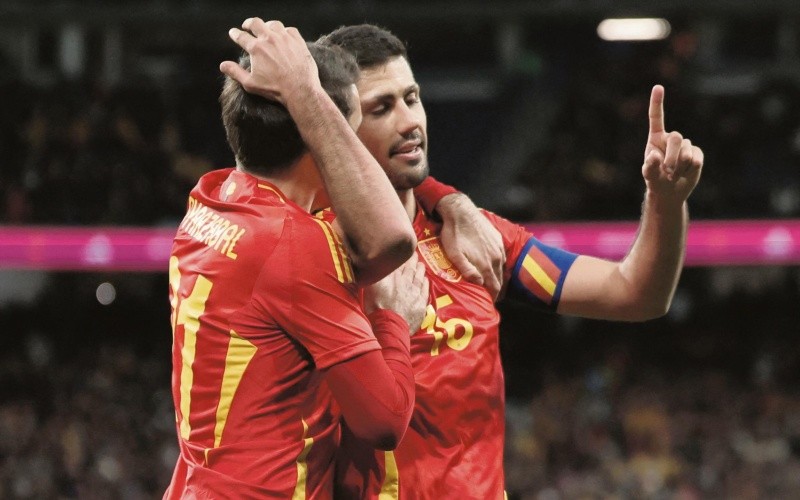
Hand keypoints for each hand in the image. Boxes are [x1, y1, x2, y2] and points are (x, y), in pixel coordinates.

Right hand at [219, 18, 318, 104]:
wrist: (300, 89)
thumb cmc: (275, 88)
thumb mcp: (250, 83)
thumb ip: (235, 72)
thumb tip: (223, 65)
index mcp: (256, 48)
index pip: (241, 36)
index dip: (235, 34)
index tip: (233, 32)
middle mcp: (270, 39)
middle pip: (256, 23)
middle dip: (248, 23)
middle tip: (246, 25)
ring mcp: (285, 38)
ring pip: (273, 24)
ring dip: (267, 25)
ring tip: (265, 29)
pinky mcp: (298, 41)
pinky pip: (290, 30)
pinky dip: (285, 31)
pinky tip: (283, 35)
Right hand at [363, 253, 428, 333]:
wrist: (389, 326)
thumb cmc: (376, 308)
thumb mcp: (370, 287)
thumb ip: (376, 274)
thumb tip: (375, 263)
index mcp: (393, 277)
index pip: (399, 263)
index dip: (403, 256)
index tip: (405, 251)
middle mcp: (405, 282)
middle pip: (410, 268)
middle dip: (413, 261)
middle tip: (414, 255)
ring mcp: (414, 293)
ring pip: (419, 277)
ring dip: (420, 270)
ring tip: (421, 265)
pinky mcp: (420, 304)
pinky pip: (425, 290)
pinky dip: (426, 283)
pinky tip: (426, 279)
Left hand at [437, 194, 504, 298]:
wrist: (461, 211)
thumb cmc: (454, 234)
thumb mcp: (455, 254)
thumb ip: (467, 270)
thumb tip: (479, 283)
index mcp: (486, 264)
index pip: (494, 286)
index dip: (493, 296)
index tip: (489, 302)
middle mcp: (496, 257)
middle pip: (500, 279)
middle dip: (496, 289)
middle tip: (490, 296)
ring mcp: (498, 247)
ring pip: (501, 268)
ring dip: (497, 277)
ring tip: (491, 283)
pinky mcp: (498, 238)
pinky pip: (501, 256)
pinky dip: (498, 265)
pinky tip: (493, 265)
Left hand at [642, 85, 703, 202]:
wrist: (669, 190)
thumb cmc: (655, 180)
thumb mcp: (648, 175)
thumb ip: (649, 166)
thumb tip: (654, 156)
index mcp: (656, 138)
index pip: (656, 117)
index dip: (657, 102)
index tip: (658, 86)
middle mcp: (671, 138)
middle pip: (676, 138)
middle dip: (671, 158)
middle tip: (667, 172)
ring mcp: (685, 145)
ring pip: (687, 151)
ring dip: (679, 167)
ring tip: (674, 175)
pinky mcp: (697, 153)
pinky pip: (696, 159)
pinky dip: (690, 170)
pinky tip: (685, 173)